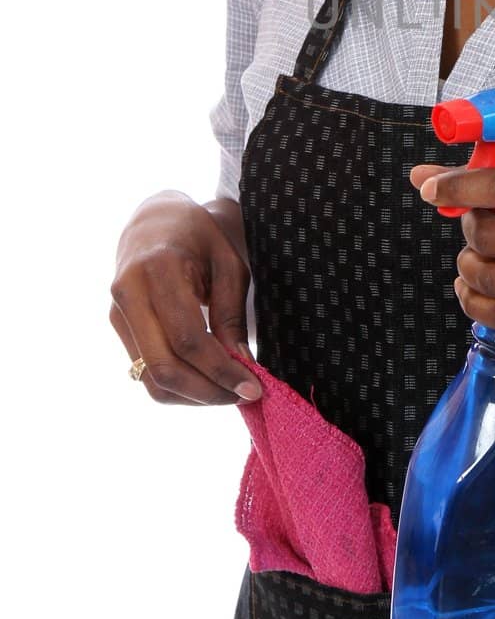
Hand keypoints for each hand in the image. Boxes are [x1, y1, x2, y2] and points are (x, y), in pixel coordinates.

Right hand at [110, 190, 261, 403]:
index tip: (254, 388)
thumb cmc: (198, 237)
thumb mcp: (228, 263)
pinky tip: (207, 380)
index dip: (221, 370)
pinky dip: (179, 386)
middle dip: (207, 392)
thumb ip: (231, 313)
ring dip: (193, 396)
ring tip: (228, 390)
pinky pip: (146, 373)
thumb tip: (240, 364)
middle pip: (164, 368)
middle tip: (243, 395)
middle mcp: (129, 294)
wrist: (154, 222)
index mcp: (157, 270)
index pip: (188, 339)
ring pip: (151, 380)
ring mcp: (118, 314)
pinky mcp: (119, 328)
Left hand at [407, 161, 494, 345]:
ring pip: (494, 280)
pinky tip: (475, 291)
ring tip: (473, 262)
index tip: (432, 190)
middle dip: (468, 232)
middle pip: (492, 237)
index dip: (460, 187)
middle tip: (473, 230)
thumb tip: (422, 178)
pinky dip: (476, 304)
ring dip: (468, 270)